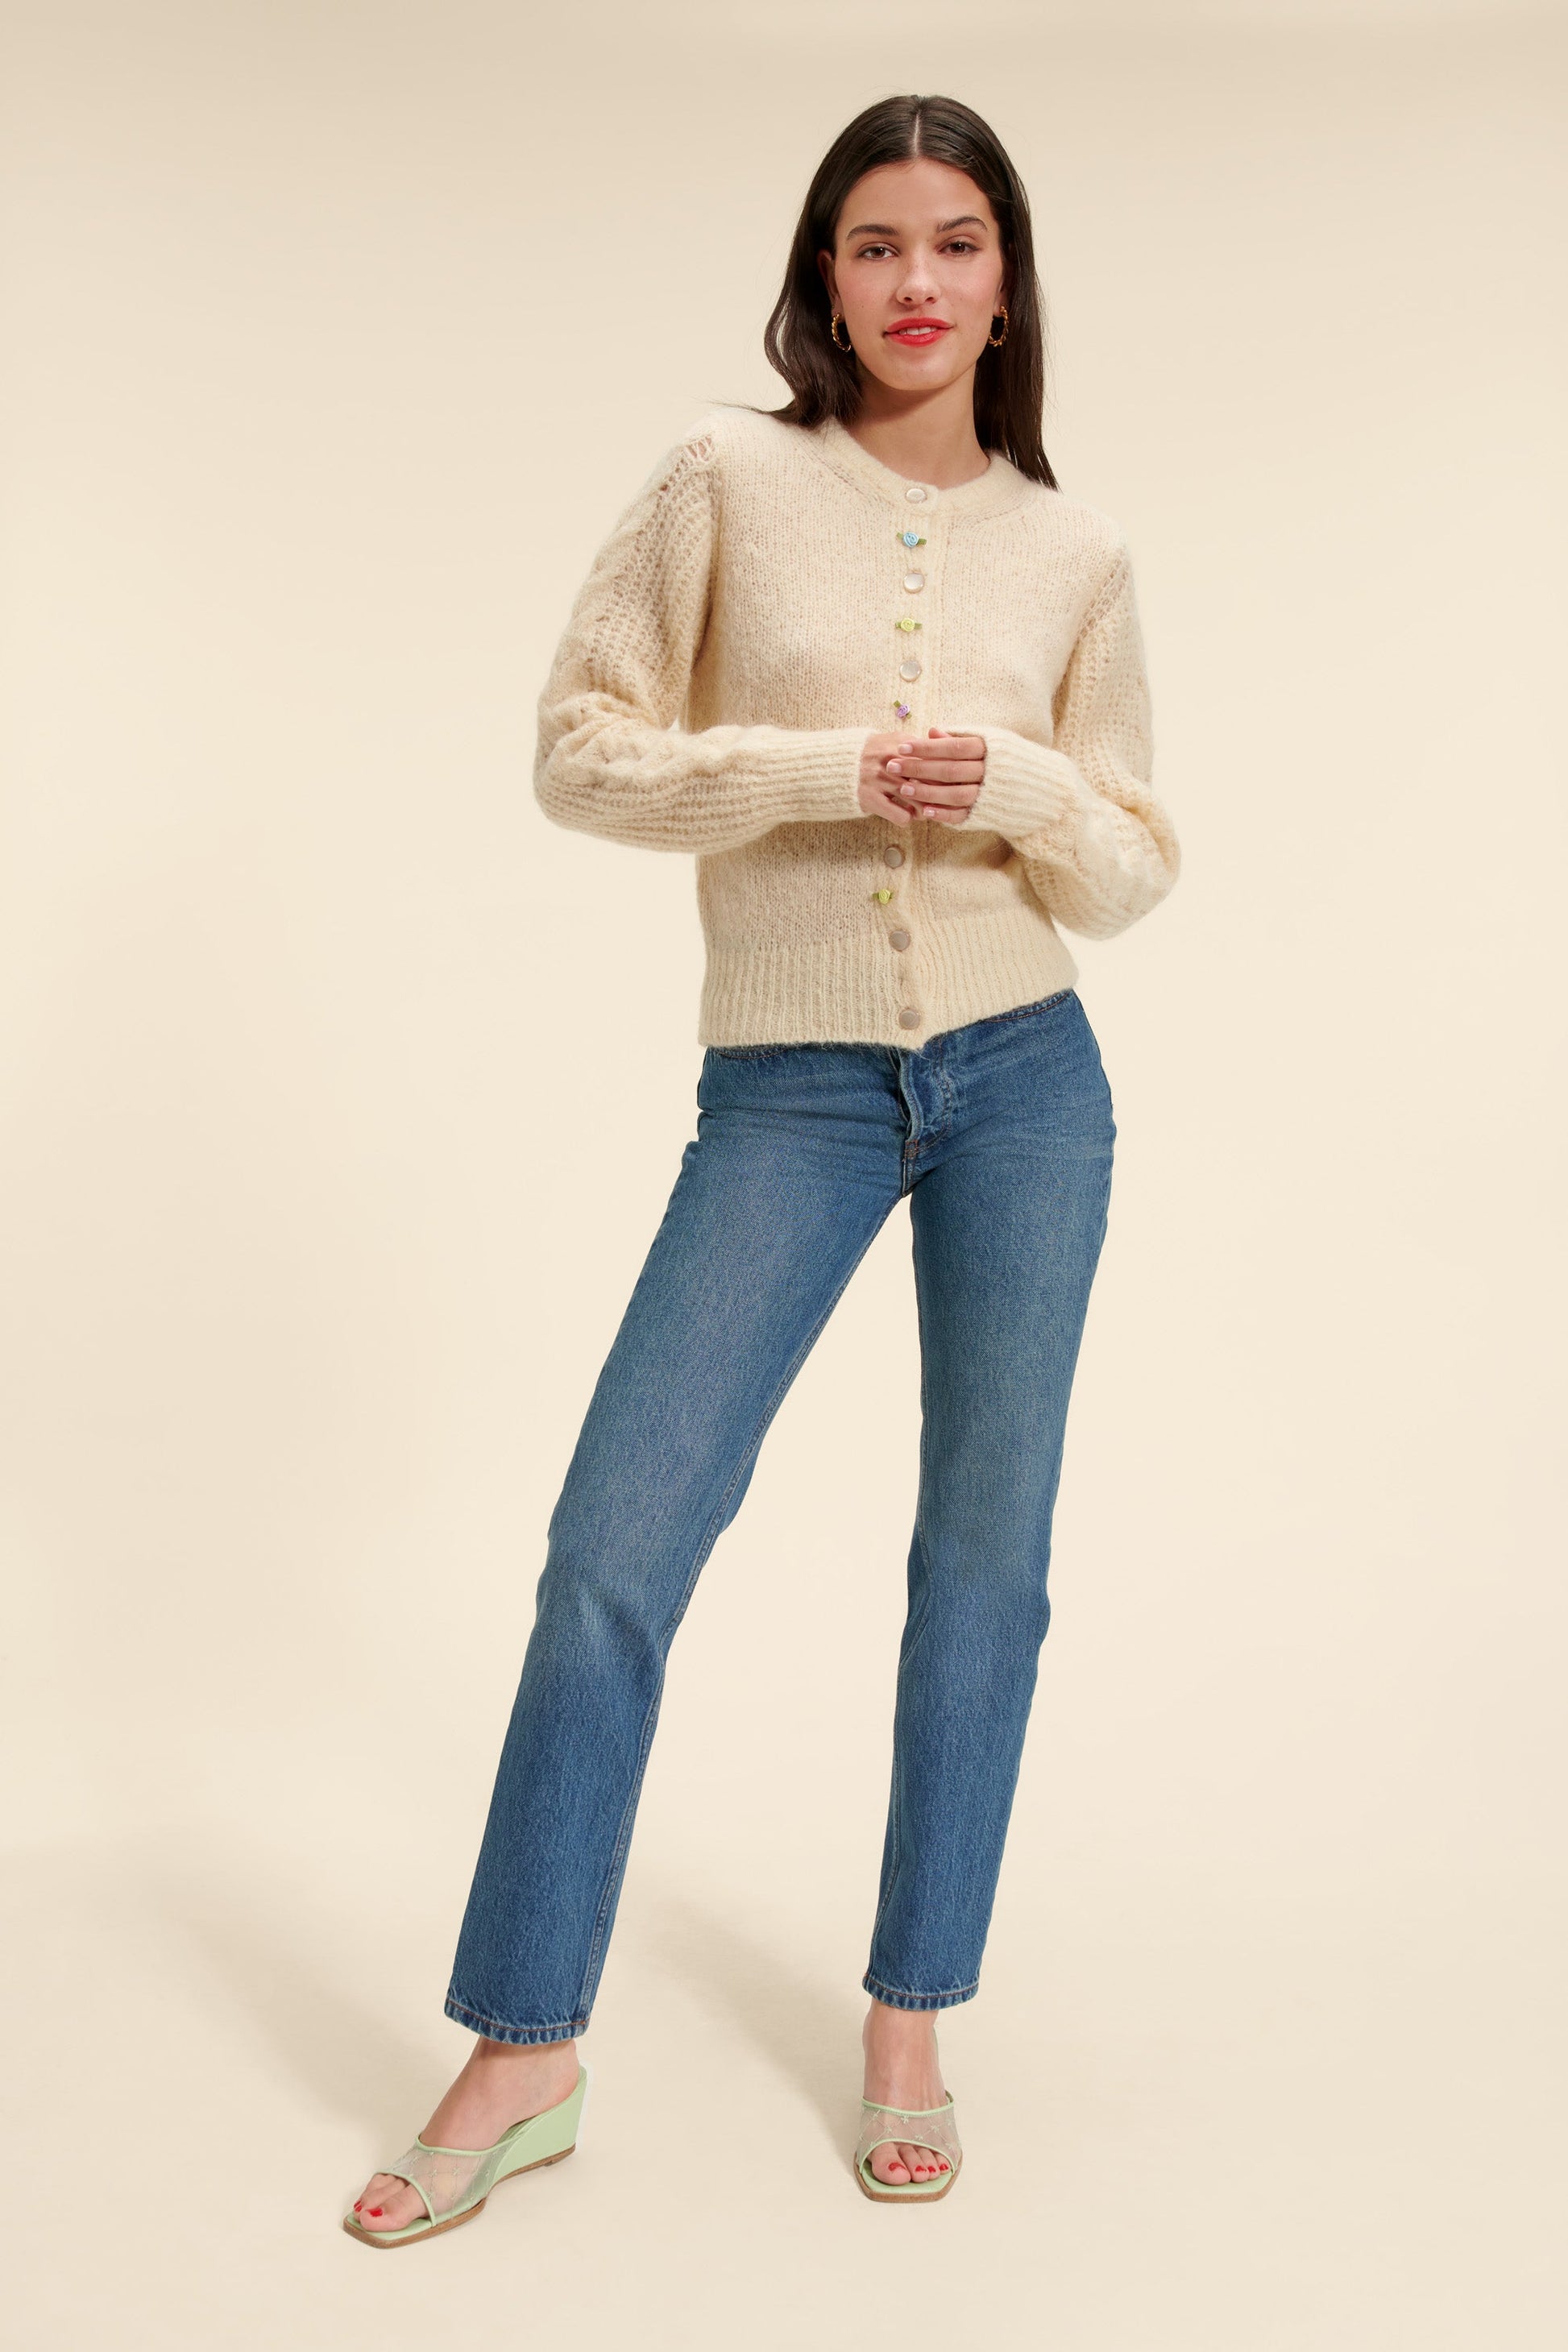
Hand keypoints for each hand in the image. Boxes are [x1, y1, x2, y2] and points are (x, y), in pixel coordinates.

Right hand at [858, 728, 984, 824]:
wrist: (836, 765)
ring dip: (925, 809)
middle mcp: (891, 760)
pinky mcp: (870, 798)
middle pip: (929, 781)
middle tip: (944, 801)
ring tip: (925, 811)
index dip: (947, 775)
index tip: (953, 784)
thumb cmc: (873, 754)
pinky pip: (902, 816)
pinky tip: (905, 816)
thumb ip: (919, 746)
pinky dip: (907, 819)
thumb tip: (948, 751)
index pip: (935, 761)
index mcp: (901, 744)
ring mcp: (880, 780)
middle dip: (940, 794)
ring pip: (918, 801)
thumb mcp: (895, 741)